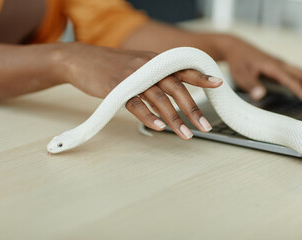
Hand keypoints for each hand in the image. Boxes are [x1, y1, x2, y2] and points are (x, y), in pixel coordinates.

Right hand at [55, 43, 222, 139]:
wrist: (82, 60)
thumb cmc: (112, 66)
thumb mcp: (137, 65)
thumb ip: (155, 75)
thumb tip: (174, 93)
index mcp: (154, 61)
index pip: (182, 68)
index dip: (200, 76)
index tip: (218, 84)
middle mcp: (147, 67)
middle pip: (175, 87)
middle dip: (192, 108)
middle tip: (204, 126)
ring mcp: (132, 77)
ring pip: (158, 98)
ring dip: (173, 118)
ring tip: (185, 134)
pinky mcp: (116, 88)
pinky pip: (136, 104)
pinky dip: (148, 117)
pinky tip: (159, 128)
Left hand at [222, 36, 301, 106]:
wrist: (236, 48)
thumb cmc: (238, 62)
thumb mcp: (240, 75)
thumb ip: (251, 85)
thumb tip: (260, 96)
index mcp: (273, 67)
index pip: (292, 82)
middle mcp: (280, 64)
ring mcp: (280, 64)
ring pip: (301, 73)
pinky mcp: (278, 66)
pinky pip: (295, 73)